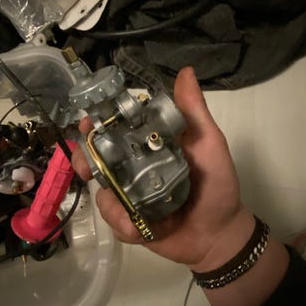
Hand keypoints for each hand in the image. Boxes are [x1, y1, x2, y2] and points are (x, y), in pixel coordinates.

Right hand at [71, 67, 254, 269]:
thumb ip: (193, 111)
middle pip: (98, 159)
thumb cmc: (217, 183)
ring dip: (110, 204)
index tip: (87, 123)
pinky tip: (139, 230)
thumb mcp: (209, 143)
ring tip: (128, 215)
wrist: (220, 234)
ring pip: (103, 193)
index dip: (98, 124)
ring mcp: (131, 195)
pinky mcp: (130, 222)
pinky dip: (122, 225)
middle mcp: (135, 167)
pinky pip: (114, 221)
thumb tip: (185, 71)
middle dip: (85, 161)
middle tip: (86, 169)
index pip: (117, 129)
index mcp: (150, 145)